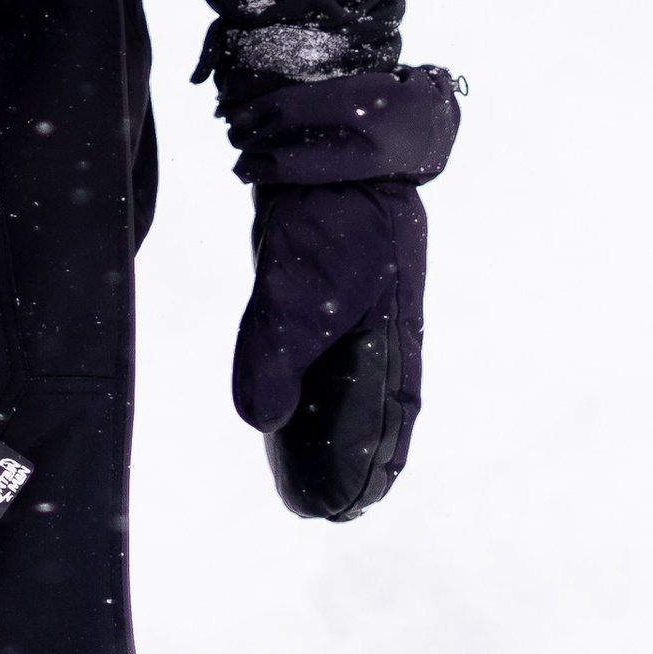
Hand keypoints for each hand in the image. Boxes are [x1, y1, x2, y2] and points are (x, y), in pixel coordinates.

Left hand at [232, 179, 425, 520]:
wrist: (329, 144)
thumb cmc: (328, 217)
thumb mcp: (298, 287)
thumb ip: (276, 353)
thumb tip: (259, 420)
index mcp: (393, 337)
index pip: (388, 420)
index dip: (370, 467)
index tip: (345, 509)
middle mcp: (382, 328)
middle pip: (370, 409)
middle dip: (351, 459)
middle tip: (327, 509)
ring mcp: (357, 306)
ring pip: (346, 383)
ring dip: (329, 427)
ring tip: (307, 473)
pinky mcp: (328, 286)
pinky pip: (326, 353)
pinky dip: (313, 386)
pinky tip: (290, 406)